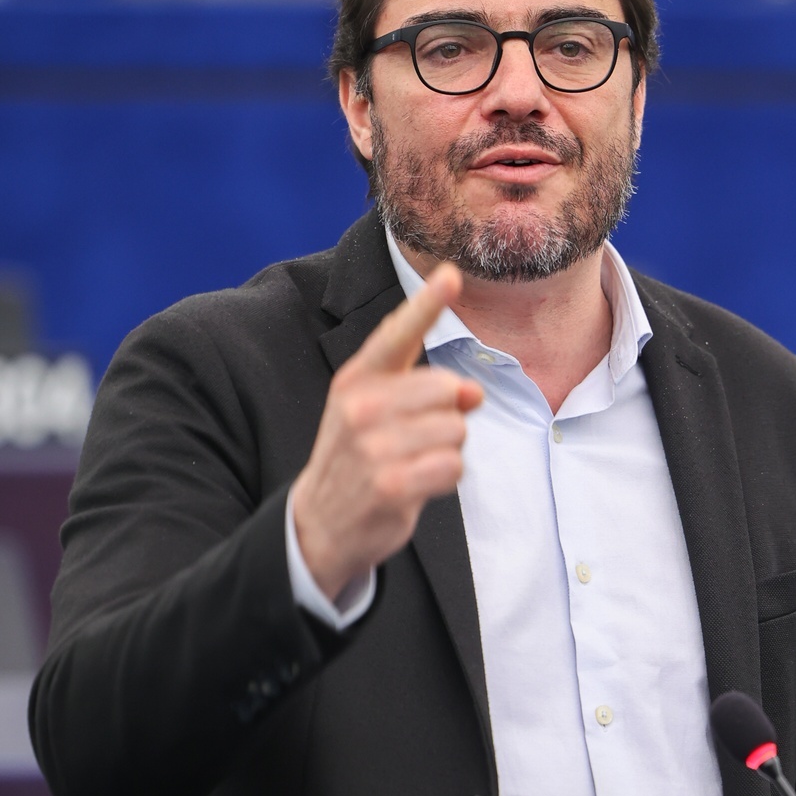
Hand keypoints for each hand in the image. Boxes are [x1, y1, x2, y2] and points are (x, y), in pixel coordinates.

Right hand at [292, 264, 482, 598]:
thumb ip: (424, 391)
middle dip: (447, 416)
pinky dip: (446, 477)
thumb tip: (473, 392)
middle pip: (447, 390)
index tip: (451, 274)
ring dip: (447, 451)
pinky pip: (453, 466)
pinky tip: (418, 485)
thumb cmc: (358, 457)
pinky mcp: (390, 484)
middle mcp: (361, 407)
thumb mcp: (376, 412)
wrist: (321, 521)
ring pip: (456, 430)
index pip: (397, 334)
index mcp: (357, 379)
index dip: (427, 303)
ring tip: (413, 463)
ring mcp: (373, 447)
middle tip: (416, 439)